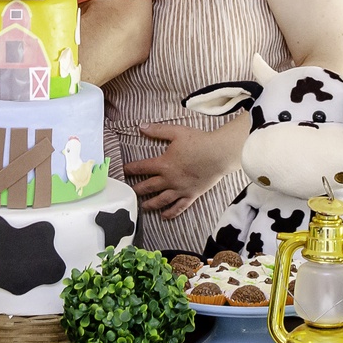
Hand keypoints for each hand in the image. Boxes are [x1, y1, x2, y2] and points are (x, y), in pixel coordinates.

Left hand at [124, 123, 238, 220]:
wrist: (219, 154)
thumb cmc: (199, 142)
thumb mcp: (176, 132)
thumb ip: (158, 130)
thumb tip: (141, 127)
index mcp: (163, 164)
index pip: (141, 167)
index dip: (130, 169)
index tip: (123, 171)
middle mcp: (169, 179)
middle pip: (148, 186)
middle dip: (137, 189)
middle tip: (130, 192)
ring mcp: (180, 189)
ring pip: (161, 200)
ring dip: (150, 204)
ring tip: (143, 206)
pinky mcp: (191, 195)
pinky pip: (179, 207)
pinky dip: (170, 213)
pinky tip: (164, 216)